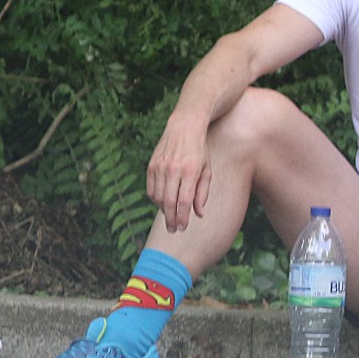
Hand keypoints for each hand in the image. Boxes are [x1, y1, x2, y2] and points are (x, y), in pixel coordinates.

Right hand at [146, 113, 211, 232]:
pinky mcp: (151, 166)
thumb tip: (199, 215)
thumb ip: (202, 194)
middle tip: (173, 230)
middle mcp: (173, 169)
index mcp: (190, 171)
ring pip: (158, 197)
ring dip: (164, 211)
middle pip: (169, 202)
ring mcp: (160, 167)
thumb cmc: (200, 152)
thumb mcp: (207, 171)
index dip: (183, 217)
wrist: (184, 128)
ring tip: (170, 218)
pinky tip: (163, 204)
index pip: (184, 201)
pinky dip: (156, 200)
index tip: (183, 228)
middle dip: (171, 219)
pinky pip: (151, 189)